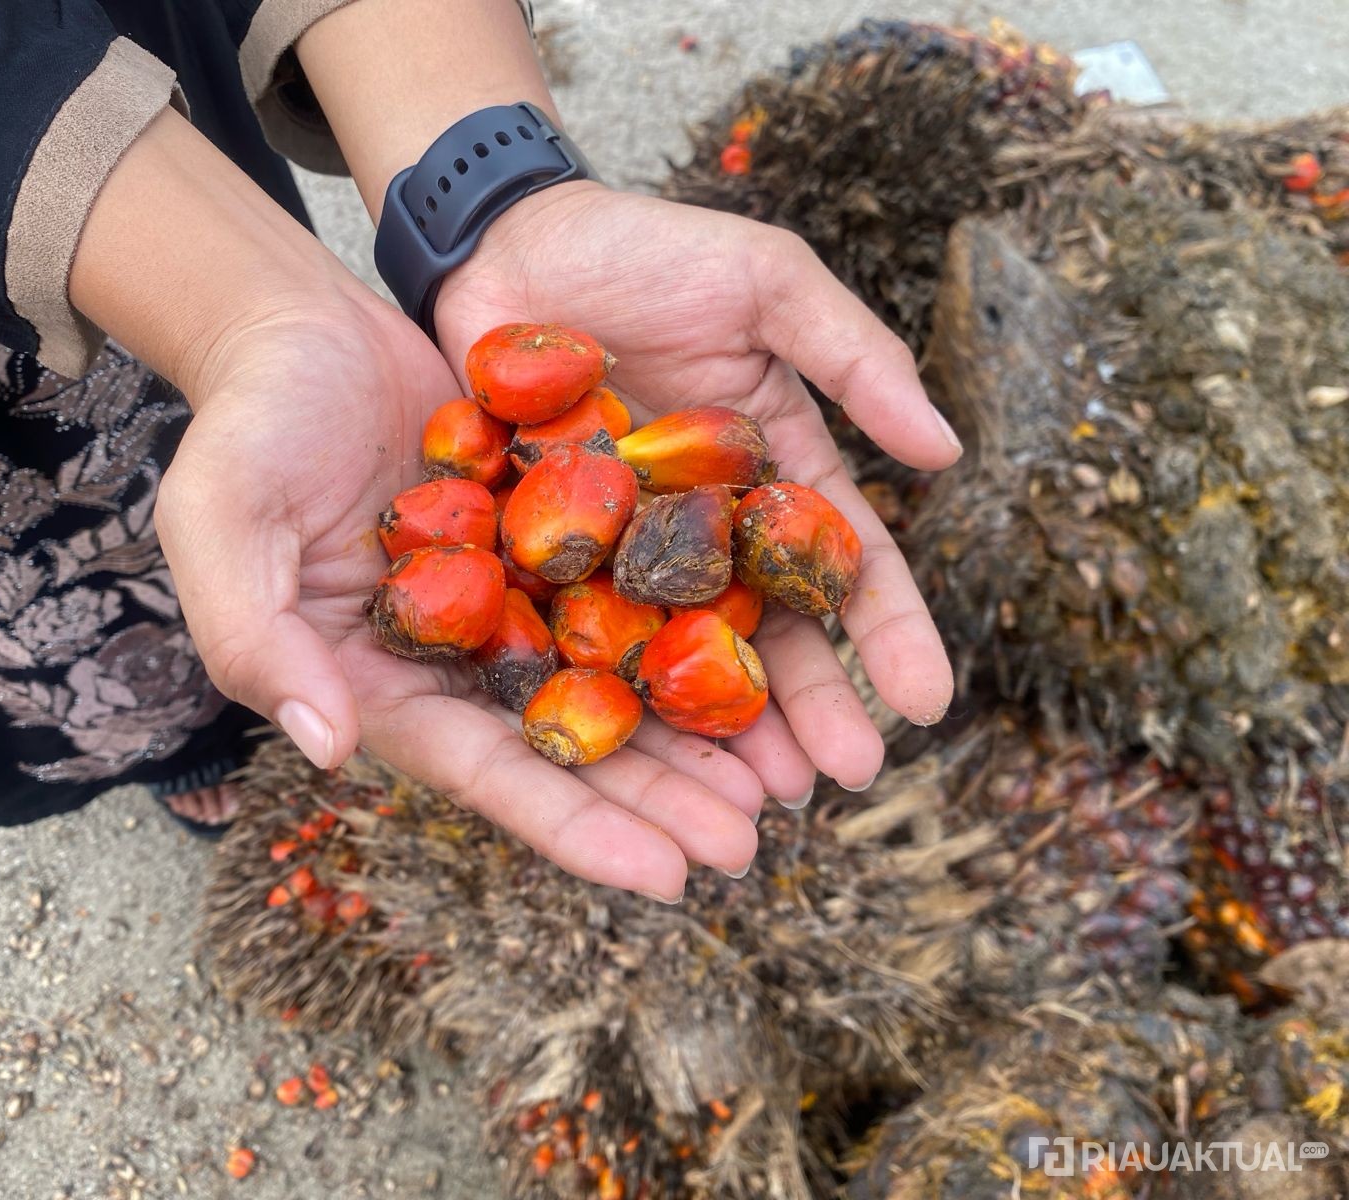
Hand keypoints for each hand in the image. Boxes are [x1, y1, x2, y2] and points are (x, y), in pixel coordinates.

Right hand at [155, 289, 758, 899]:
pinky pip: (632, 585)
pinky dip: (694, 619)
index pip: (488, 773)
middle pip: (570, 746)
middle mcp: (460, 657)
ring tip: (780, 777)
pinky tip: (768, 648)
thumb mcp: (222, 528)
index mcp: (384, 683)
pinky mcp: (554, 532)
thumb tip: (329, 747)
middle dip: (658, 802)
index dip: (575, 828)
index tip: (668, 879)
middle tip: (750, 844)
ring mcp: (514, 596)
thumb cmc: (245, 429)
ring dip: (694, 730)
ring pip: (617, 677)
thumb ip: (255, 639)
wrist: (300, 328)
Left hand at [436, 182, 960, 806]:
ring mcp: (624, 552)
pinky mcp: (542, 556)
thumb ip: (854, 356)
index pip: (846, 563)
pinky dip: (608, 693)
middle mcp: (706, 530)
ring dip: (722, 728)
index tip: (926, 703)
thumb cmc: (644, 251)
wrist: (506, 241)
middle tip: (843, 777)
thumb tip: (947, 452)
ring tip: (755, 796)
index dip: (890, 632)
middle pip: (770, 631)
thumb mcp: (769, 281)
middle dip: (812, 705)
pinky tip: (633, 754)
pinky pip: (579, 633)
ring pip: (683, 654)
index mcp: (771, 473)